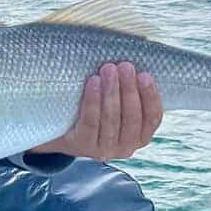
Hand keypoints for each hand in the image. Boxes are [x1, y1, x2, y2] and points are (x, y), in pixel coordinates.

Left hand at [31, 62, 162, 159]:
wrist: (58, 131)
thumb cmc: (92, 109)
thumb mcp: (114, 103)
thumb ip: (126, 90)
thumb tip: (133, 60)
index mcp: (139, 137)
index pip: (152, 119)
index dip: (151, 97)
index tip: (145, 74)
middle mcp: (125, 148)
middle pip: (132, 118)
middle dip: (129, 89)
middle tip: (125, 66)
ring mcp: (104, 149)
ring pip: (112, 119)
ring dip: (112, 91)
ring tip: (109, 68)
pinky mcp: (83, 145)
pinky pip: (90, 121)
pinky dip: (93, 100)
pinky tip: (93, 82)